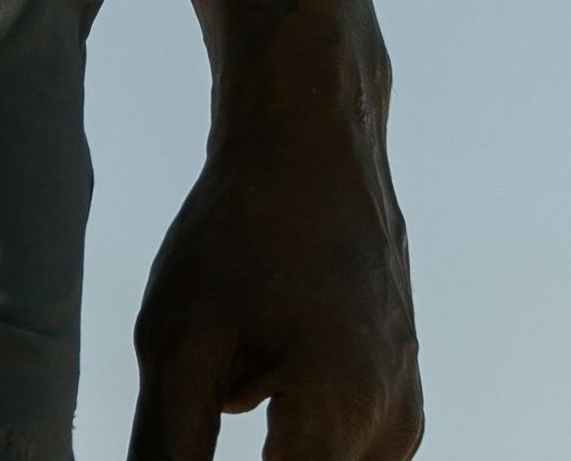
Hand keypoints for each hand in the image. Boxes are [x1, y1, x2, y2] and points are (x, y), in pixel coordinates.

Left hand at [127, 98, 422, 460]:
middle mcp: (391, 430)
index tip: (186, 430)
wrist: (314, 141)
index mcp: (339, 419)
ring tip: (237, 356)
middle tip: (211, 375)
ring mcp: (404, 417)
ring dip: (272, 449)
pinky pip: (335, 448)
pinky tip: (259, 350)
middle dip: (245, 455)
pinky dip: (289, 429)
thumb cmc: (242, 228)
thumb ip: (166, 450)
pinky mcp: (400, 399)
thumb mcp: (178, 344)